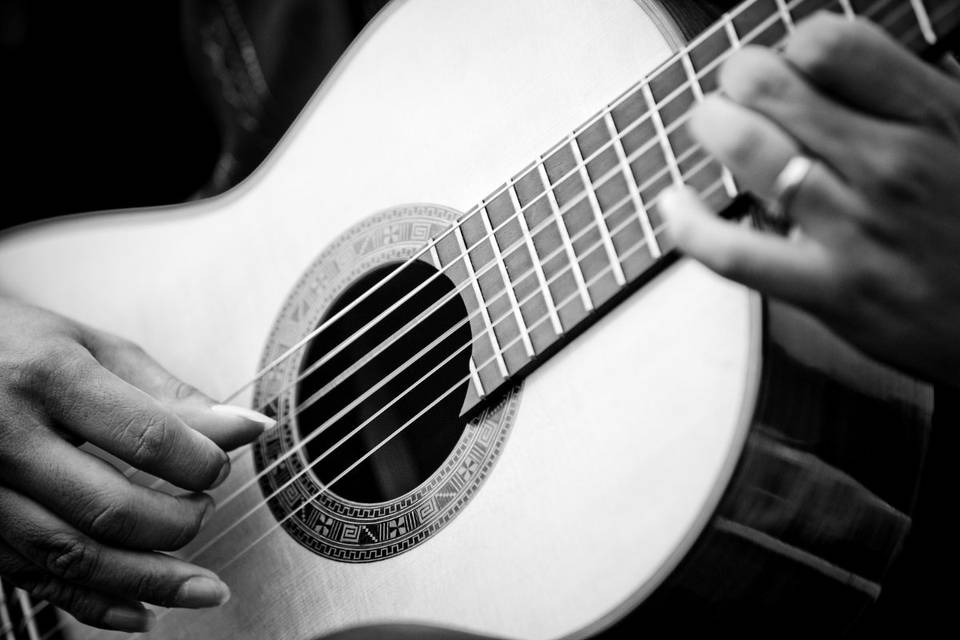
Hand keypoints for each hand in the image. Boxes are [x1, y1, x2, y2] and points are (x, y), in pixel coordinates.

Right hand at [0, 297, 274, 631]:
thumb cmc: (17, 345)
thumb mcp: (93, 348)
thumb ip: (170, 394)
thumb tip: (250, 428)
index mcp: (48, 378)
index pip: (147, 438)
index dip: (201, 462)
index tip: (221, 466)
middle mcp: (7, 437)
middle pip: (111, 508)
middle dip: (178, 524)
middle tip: (205, 508)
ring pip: (74, 556)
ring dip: (150, 582)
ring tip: (205, 589)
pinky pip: (35, 580)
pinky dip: (94, 604)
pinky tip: (142, 611)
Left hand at [659, 13, 959, 384]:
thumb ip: (908, 97)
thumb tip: (840, 66)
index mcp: (932, 115)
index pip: (828, 42)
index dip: (791, 48)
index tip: (790, 68)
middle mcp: (890, 164)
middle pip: (768, 86)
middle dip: (735, 80)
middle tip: (737, 95)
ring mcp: (855, 228)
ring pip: (745, 148)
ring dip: (710, 126)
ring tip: (711, 128)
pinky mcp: (830, 290)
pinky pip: (731, 251)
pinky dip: (686, 223)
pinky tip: (674, 203)